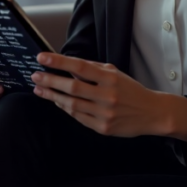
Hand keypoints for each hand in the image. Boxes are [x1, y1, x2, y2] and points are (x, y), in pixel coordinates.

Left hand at [30, 52, 177, 137]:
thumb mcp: (115, 74)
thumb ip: (93, 69)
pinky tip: (57, 101)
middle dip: (50, 81)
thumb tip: (68, 65)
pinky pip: (78, 117)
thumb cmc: (131, 90)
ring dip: (53, 96)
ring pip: (71, 104)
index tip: (42, 58)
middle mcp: (107, 95)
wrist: (151, 113)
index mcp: (110, 78)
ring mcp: (104, 113)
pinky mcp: (102, 128)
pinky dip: (65, 108)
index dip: (59, 62)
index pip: (79, 67)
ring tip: (40, 89)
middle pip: (72, 87)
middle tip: (35, 76)